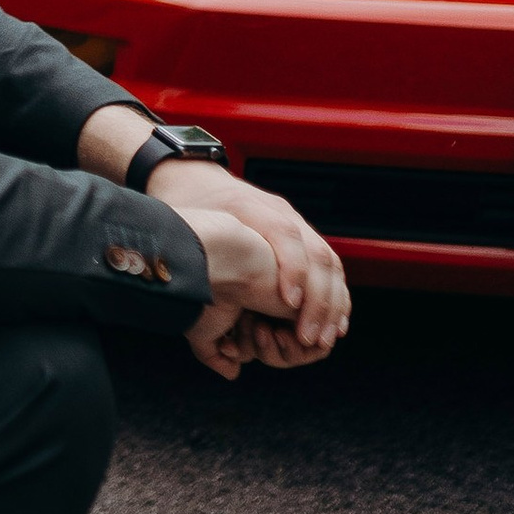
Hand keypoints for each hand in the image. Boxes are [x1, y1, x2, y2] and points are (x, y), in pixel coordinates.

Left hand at [153, 168, 349, 380]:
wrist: (190, 176)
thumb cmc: (183, 204)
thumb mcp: (179, 223)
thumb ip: (183, 251)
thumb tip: (178, 287)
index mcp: (249, 206)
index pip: (284, 234)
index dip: (292, 269)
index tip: (289, 304)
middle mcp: (280, 212)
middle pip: (317, 251)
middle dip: (319, 298)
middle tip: (311, 338)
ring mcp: (294, 221)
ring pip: (329, 261)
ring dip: (333, 302)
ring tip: (326, 337)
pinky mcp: (299, 234)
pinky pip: (328, 265)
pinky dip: (335, 295)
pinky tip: (334, 322)